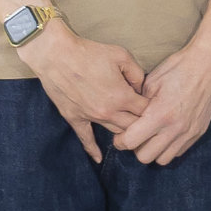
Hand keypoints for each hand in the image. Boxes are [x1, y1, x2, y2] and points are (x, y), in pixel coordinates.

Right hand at [17, 23, 149, 162]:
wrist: (56, 55)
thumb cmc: (89, 52)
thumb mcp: (121, 55)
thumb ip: (137, 73)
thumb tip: (142, 88)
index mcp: (122, 96)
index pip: (146, 111)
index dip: (153, 107)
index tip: (154, 105)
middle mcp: (108, 111)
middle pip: (133, 126)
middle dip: (143, 123)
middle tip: (147, 121)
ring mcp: (90, 117)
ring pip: (115, 132)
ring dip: (124, 132)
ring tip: (132, 133)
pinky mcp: (74, 118)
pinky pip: (85, 138)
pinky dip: (92, 149)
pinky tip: (97, 158)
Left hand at [118, 27, 210, 165]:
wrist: (210, 64)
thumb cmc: (178, 68)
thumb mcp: (151, 82)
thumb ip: (138, 105)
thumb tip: (128, 119)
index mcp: (160, 114)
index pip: (130, 142)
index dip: (120, 139)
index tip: (121, 134)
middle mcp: (175, 128)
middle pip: (144, 156)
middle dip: (136, 147)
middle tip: (136, 134)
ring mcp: (189, 132)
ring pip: (162, 159)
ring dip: (153, 150)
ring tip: (152, 135)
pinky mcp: (199, 132)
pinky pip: (178, 151)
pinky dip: (169, 146)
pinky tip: (167, 132)